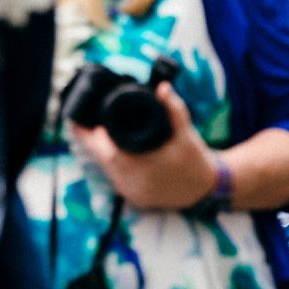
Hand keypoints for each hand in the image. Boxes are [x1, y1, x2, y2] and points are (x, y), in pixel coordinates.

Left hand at [66, 83, 218, 210]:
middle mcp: (135, 184)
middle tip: (86, 124)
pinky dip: (112, 166)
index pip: (107, 152)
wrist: (207, 189)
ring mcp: (134, 195)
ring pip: (107, 172)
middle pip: (102, 161)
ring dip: (101, 154)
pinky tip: (111, 153)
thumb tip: (163, 88)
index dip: (90, 137)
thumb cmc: (196, 159)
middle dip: (93, 142)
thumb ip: (174, 110)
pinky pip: (116, 180)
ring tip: (96, 134)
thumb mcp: (186, 133)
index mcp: (144, 168)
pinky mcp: (136, 199)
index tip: (80, 121)